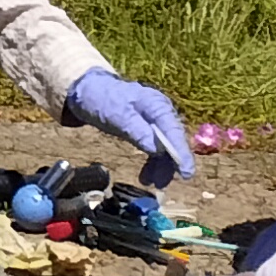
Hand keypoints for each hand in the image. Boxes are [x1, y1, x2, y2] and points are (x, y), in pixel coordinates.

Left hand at [67, 69, 195, 185]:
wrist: (89, 92)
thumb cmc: (102, 99)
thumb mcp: (116, 115)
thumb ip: (137, 131)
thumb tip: (157, 151)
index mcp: (156, 104)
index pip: (174, 130)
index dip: (182, 153)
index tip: (187, 173)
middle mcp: (160, 112)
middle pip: (173, 141)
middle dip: (170, 163)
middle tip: (161, 183)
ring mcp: (155, 121)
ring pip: (165, 147)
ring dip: (160, 166)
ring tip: (150, 182)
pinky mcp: (147, 130)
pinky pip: (155, 149)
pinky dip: (152, 162)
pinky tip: (146, 176)